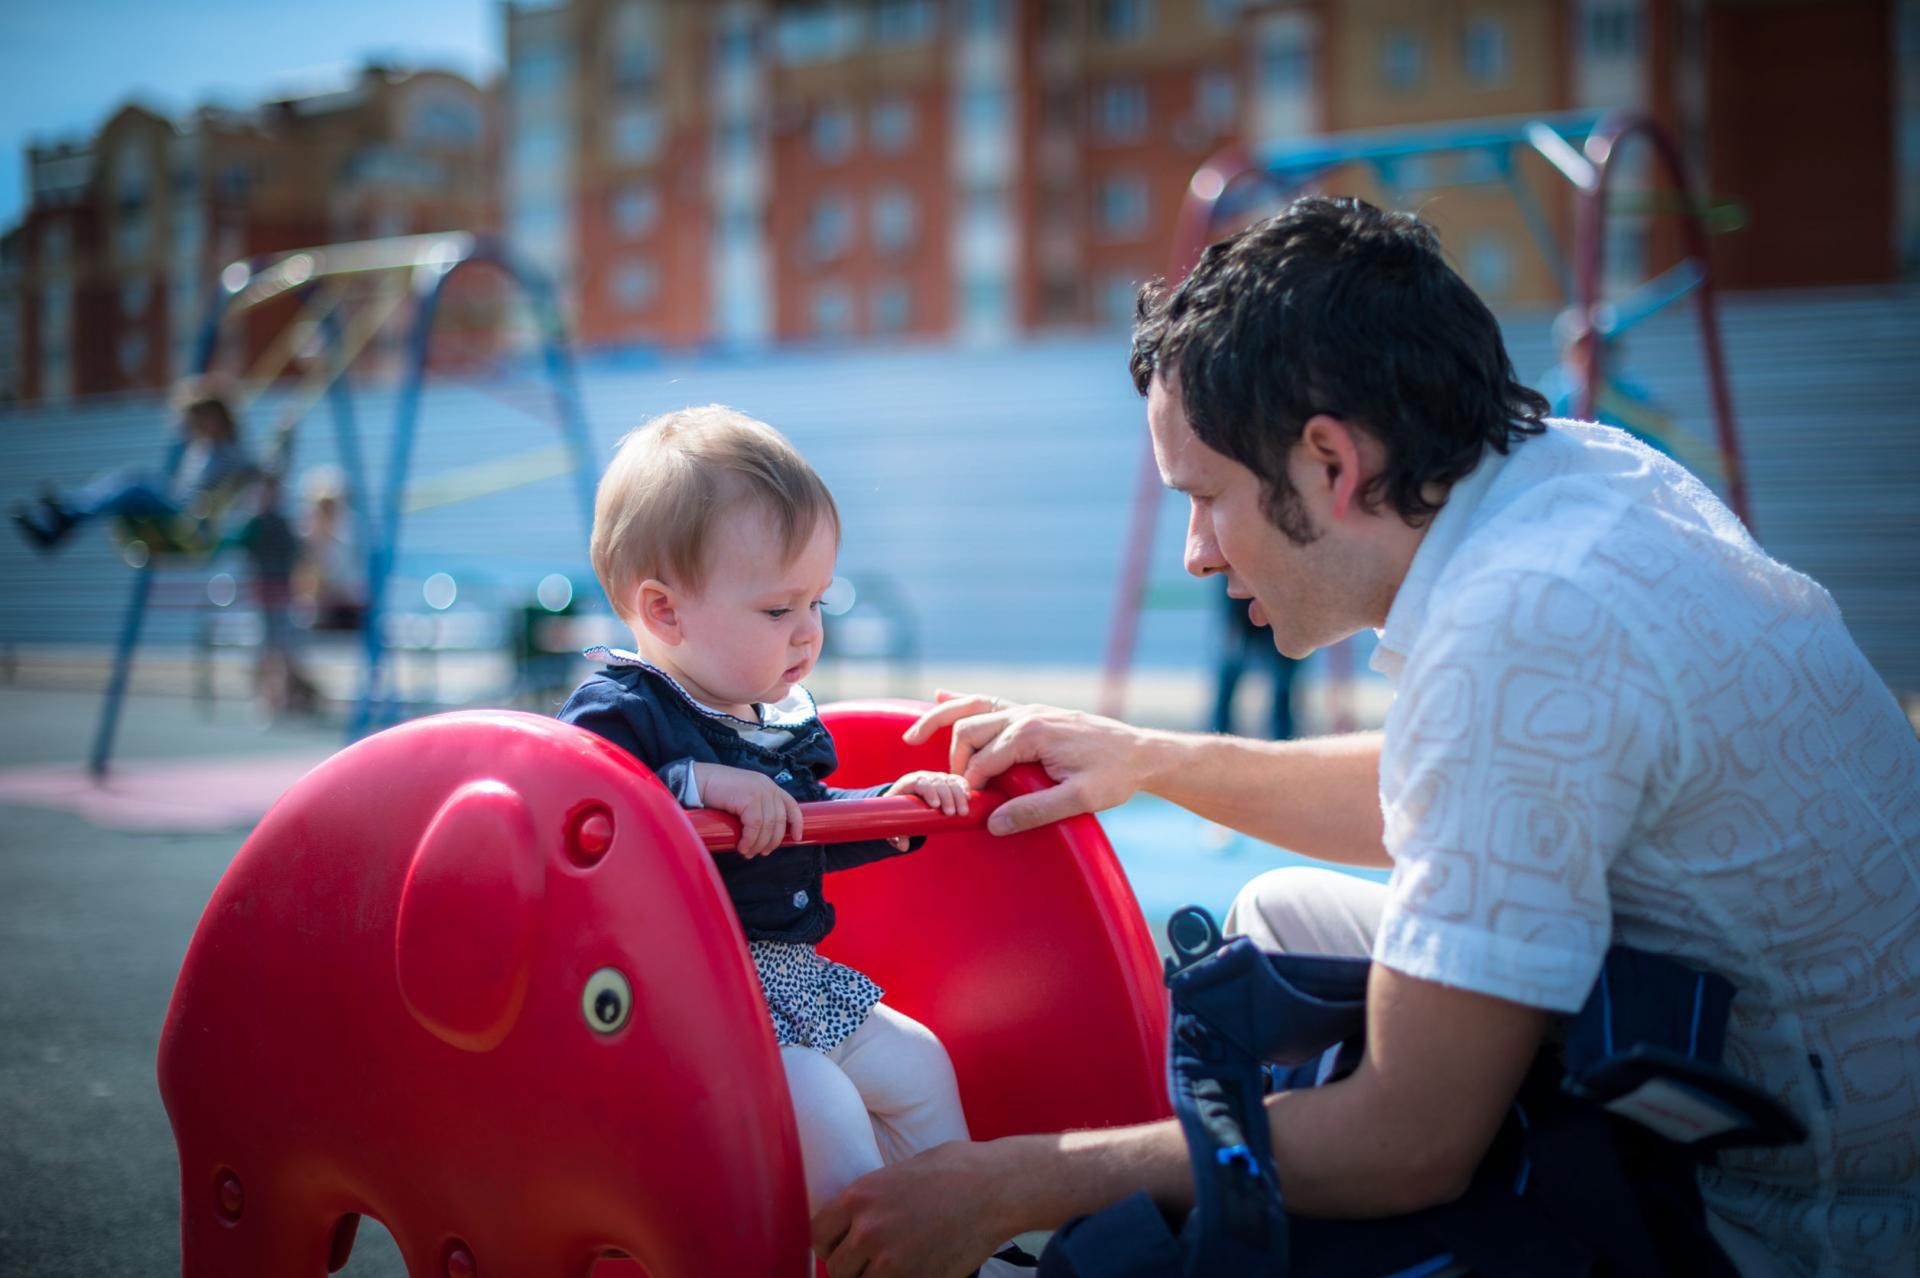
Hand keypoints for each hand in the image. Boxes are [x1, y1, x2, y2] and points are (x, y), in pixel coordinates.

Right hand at [692, 763, 801, 856]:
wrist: (697, 780)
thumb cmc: (717, 793)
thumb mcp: (743, 798)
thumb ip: (755, 809)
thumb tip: (763, 835)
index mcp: (768, 786)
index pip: (791, 805)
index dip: (797, 823)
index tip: (797, 838)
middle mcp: (767, 787)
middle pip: (779, 820)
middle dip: (772, 841)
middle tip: (760, 853)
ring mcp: (760, 791)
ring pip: (768, 826)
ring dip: (758, 844)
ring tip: (747, 853)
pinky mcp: (749, 798)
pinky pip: (755, 825)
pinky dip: (749, 840)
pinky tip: (742, 847)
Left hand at [812, 1140, 1016, 1277]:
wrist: (994, 1188)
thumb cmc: (953, 1171)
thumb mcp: (898, 1172)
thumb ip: (871, 1200)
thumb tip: (854, 1222)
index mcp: (859, 1197)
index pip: (818, 1235)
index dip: (829, 1244)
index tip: (841, 1246)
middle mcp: (868, 1231)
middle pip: (837, 1268)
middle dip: (852, 1267)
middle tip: (869, 1262)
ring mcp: (892, 1261)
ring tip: (893, 1267)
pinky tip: (914, 1270)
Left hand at [882, 770, 969, 849]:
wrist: (906, 796)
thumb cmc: (899, 808)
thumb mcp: (895, 819)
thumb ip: (898, 833)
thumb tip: (904, 847)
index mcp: (910, 782)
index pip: (920, 782)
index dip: (929, 791)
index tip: (935, 805)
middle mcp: (925, 777)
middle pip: (938, 782)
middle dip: (946, 797)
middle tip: (951, 813)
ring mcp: (938, 778)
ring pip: (950, 782)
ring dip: (958, 796)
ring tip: (963, 812)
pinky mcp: (948, 781)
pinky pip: (958, 781)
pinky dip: (964, 788)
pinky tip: (968, 798)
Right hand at [902, 690, 1153, 835]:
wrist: (1141, 752)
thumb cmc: (1113, 775)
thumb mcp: (1079, 799)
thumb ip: (1034, 811)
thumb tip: (993, 824)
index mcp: (1032, 733)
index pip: (982, 760)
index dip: (969, 786)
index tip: (964, 809)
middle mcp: (1025, 715)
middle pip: (969, 731)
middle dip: (953, 760)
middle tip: (950, 790)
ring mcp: (1028, 710)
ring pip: (972, 710)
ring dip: (942, 721)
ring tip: (912, 736)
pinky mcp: (1033, 713)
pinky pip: (989, 704)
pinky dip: (962, 703)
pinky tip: (940, 696)